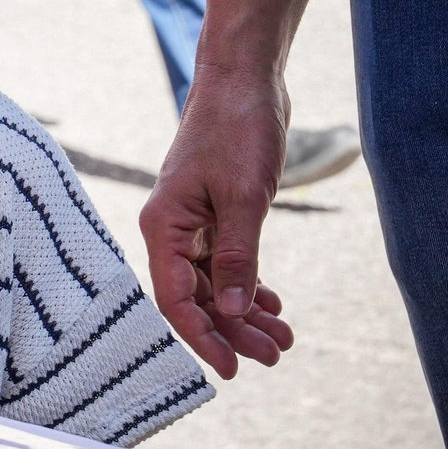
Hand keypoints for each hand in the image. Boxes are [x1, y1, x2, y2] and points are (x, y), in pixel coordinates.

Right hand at [140, 71, 295, 378]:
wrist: (244, 78)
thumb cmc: (236, 127)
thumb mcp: (243, 197)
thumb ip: (238, 257)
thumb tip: (235, 313)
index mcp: (165, 226)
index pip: (177, 299)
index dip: (204, 337)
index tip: (233, 369)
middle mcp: (172, 230)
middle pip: (198, 297)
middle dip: (234, 330)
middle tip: (275, 355)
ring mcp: (194, 222)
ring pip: (215, 283)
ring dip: (246, 311)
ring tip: (283, 337)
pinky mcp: (216, 213)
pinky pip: (227, 262)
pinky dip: (248, 284)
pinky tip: (271, 302)